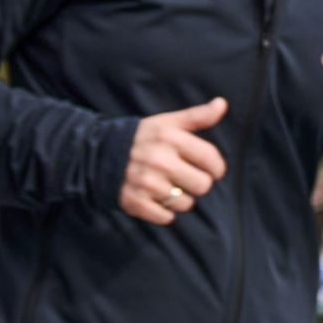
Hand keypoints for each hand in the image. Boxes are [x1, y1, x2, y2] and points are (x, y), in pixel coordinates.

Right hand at [119, 98, 228, 222]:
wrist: (100, 154)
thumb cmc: (142, 139)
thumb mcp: (168, 123)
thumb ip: (198, 116)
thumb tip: (222, 104)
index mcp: (169, 138)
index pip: (210, 159)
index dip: (217, 168)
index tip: (212, 170)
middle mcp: (159, 160)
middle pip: (203, 186)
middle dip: (197, 184)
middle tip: (184, 178)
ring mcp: (146, 183)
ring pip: (185, 204)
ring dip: (180, 198)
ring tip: (166, 186)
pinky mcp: (136, 202)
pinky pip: (167, 218)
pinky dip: (164, 212)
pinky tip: (154, 198)